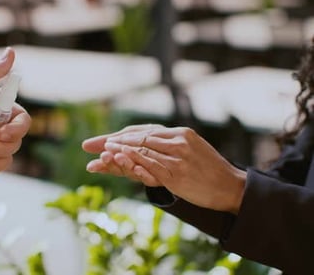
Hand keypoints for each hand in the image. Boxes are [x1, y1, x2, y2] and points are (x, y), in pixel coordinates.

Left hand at [83, 125, 245, 213]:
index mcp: (179, 133)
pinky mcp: (176, 173)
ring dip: (116, 151)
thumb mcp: (190, 150)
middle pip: (136, 137)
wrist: (231, 188)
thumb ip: (168, 146)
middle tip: (88, 145)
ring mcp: (176, 156)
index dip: (119, 136)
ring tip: (97, 152)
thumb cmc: (209, 171)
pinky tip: (117, 159)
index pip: (141, 131)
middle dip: (110, 141)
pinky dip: (131, 161)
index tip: (101, 141)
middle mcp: (177, 140)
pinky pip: (149, 165)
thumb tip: (145, 146)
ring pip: (140, 149)